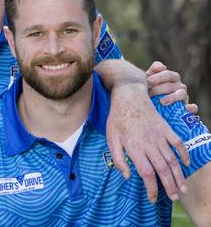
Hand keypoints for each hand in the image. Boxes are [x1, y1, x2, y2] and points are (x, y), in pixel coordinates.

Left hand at [107, 82, 188, 202]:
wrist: (129, 97)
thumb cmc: (117, 119)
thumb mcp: (111, 139)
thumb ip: (118, 159)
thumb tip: (128, 176)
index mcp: (135, 148)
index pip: (147, 173)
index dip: (152, 188)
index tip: (153, 199)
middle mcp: (150, 144)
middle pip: (163, 170)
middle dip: (170, 187)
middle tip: (174, 198)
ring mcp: (160, 136)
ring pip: (172, 160)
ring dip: (179, 176)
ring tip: (182, 188)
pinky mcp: (166, 129)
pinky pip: (178, 144)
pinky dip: (184, 154)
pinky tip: (185, 164)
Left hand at [145, 61, 197, 112]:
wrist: (150, 105)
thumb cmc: (149, 89)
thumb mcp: (148, 79)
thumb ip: (154, 70)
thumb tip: (163, 66)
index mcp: (171, 77)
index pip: (168, 75)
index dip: (159, 77)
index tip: (149, 81)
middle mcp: (179, 86)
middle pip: (172, 85)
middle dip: (159, 89)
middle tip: (150, 93)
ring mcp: (183, 97)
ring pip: (182, 94)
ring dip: (172, 98)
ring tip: (161, 102)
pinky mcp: (186, 108)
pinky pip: (193, 107)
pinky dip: (191, 107)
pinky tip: (186, 108)